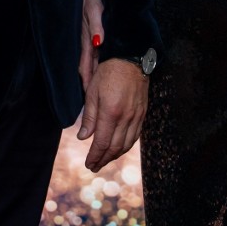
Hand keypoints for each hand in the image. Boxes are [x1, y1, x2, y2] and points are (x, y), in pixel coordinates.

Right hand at [78, 0, 104, 94]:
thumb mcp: (95, 8)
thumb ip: (97, 25)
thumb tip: (98, 40)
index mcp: (89, 38)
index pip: (86, 65)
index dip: (88, 80)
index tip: (89, 95)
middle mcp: (89, 41)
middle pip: (88, 68)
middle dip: (89, 84)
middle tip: (90, 101)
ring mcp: (90, 39)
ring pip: (90, 63)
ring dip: (91, 77)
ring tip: (92, 94)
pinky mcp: (93, 35)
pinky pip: (92, 55)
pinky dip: (93, 67)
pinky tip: (95, 73)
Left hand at [78, 58, 147, 172]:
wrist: (131, 59)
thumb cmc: (108, 73)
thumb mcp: (92, 92)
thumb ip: (89, 117)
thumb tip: (84, 137)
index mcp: (111, 112)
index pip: (102, 142)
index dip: (95, 156)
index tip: (89, 164)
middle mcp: (126, 118)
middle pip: (115, 147)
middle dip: (104, 160)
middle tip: (95, 166)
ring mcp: (136, 116)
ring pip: (127, 144)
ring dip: (115, 156)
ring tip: (105, 160)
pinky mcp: (143, 114)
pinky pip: (135, 136)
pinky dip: (126, 146)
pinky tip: (119, 148)